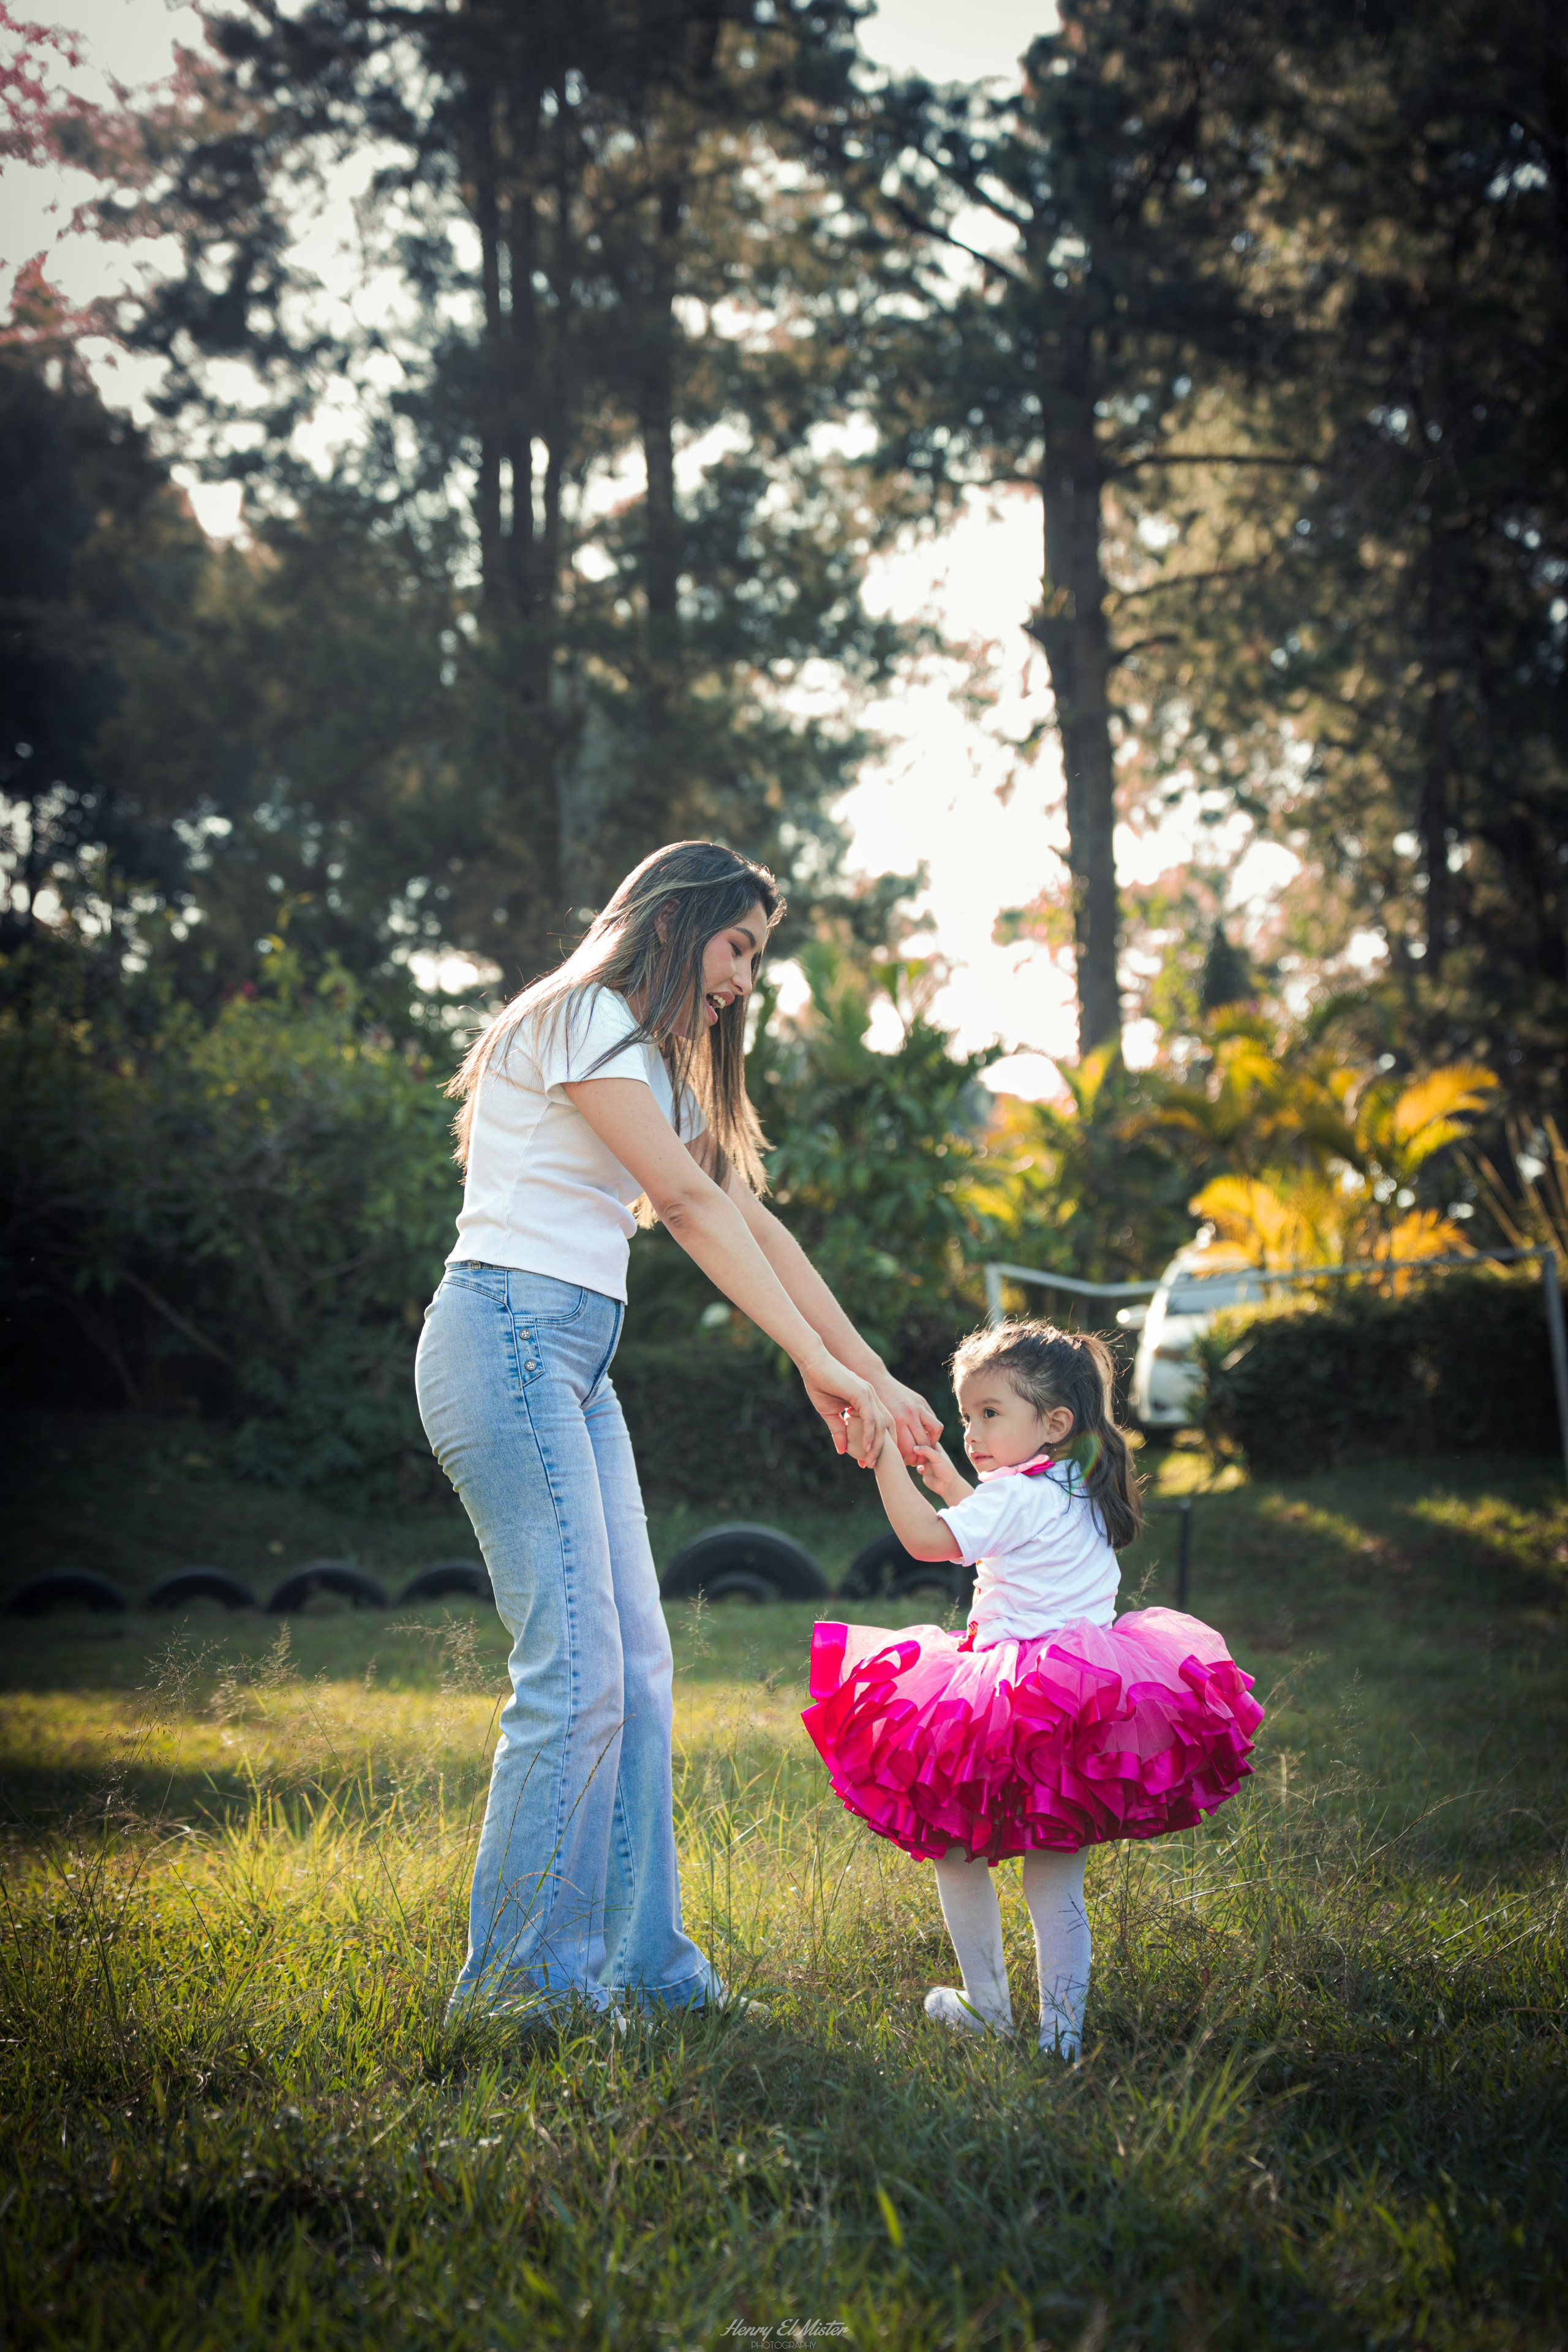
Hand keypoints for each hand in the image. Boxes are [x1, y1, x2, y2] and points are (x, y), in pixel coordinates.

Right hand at [798, 1352, 893, 1466]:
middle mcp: (872, 1396)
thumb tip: (842, 1451)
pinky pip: (871, 1418)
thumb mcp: (830, 1413)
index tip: (869, 1460)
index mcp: (867, 1399)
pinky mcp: (861, 1393)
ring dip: (877, 1445)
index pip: (880, 1424)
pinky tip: (866, 1447)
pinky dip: (870, 1434)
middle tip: (873, 1465)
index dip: (877, 1443)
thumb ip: (838, 1430)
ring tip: (870, 1461)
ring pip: (881, 1424)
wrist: (812, 1362)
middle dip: (883, 1447)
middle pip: (887, 1426)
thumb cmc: (819, 1384)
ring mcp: (868, 1394)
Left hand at [872, 1375, 943, 1463]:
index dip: (910, 1460)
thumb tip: (870, 1464)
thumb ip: (881, 1441)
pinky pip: (934, 1420)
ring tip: (925, 1447)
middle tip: (917, 1460)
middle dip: (922, 1455)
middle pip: (923, 1443)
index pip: (909, 1449)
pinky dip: (932, 1430)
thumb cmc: (871, 1406)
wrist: (875, 1380)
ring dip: (932, 1442)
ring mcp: (917, 1407)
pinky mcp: (922, 1402)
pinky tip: (924, 1434)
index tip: (907, 1464)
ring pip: (935, 1431)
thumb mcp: (873, 1423)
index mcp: (895, 1422)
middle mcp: (908, 1415)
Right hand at [910, 1440, 967, 1502]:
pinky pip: (915, 1466)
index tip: (913, 1437)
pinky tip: (920, 1469)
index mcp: (936, 1448)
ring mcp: (926, 1462)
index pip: (926, 1439)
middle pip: (919, 1448)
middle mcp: (930, 1454)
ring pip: (916, 1456)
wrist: (947, 1485)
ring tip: (914, 1459)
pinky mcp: (923, 1470)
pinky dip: (915, 1466)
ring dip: (913, 1457)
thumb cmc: (946, 1469)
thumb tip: (914, 1447)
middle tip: (911, 1449)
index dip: (919, 1438)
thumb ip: (926, 1450)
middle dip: (915, 1448)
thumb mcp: (937, 1457)